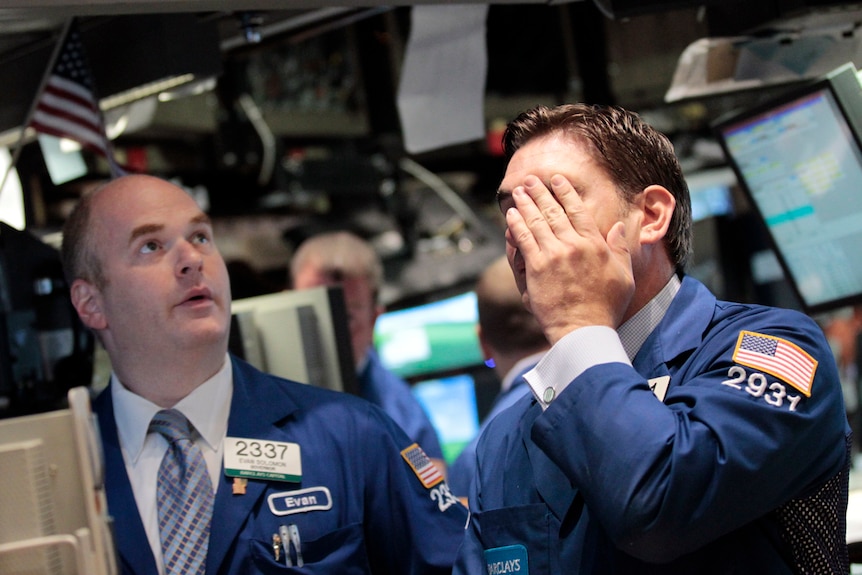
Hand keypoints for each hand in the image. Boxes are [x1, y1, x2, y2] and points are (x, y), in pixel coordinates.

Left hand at [506, 174, 634, 343]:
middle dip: (540, 192)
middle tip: (530, 181)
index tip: (556, 180)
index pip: (577, 210)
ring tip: (518, 191)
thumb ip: (620, 248)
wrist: (584, 328)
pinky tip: (511, 215)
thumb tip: (619, 227)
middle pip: (553, 211)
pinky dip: (516, 225)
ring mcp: (553, 255)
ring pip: (536, 222)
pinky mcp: (537, 268)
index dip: (565, 192)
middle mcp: (573, 245)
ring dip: (525, 204)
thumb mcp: (624, 275)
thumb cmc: (606, 307)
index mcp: (595, 244)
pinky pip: (524, 240)